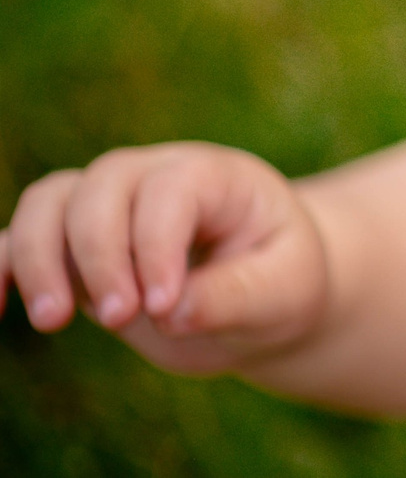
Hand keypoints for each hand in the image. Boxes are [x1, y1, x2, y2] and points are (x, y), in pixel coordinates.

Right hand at [2, 142, 328, 373]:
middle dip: (99, 254)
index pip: (169, 191)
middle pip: (101, 187)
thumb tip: (174, 312)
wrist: (262, 292)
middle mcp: (156, 176)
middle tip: (120, 319)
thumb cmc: (281, 283)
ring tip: (52, 322)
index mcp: (217, 177)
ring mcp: (110, 205)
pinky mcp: (76, 244)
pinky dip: (2, 263)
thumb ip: (237, 297)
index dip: (156, 245)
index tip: (165, 306)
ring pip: (50, 201)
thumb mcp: (284, 291)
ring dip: (39, 257)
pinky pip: (20, 236)